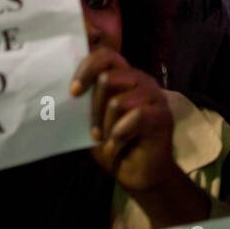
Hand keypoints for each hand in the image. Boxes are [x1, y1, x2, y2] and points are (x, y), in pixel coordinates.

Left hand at [72, 46, 177, 194]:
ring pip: (118, 101)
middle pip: (108, 77)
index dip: (86, 67)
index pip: (105, 54)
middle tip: (94, 130)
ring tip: (107, 140)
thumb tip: (66, 89)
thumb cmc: (113, 144)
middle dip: (94, 108)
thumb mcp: (92, 121)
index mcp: (123, 76)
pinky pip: (136, 118)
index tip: (73, 92)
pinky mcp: (163, 115)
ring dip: (107, 127)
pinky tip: (117, 147)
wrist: (138, 174)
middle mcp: (140, 80)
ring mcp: (154, 96)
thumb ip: (84, 101)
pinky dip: (119, 137)